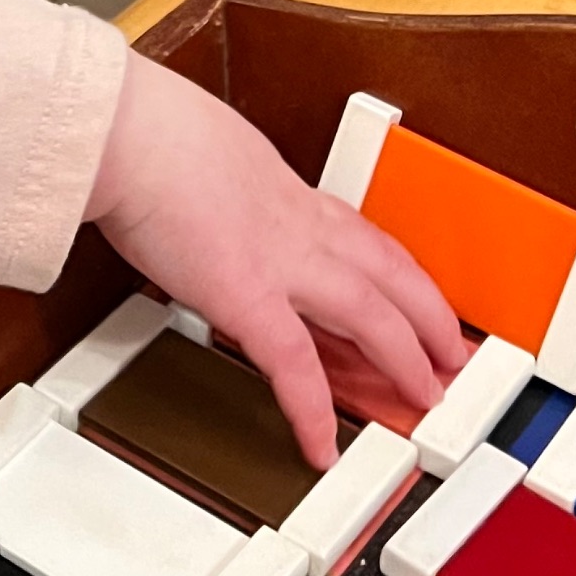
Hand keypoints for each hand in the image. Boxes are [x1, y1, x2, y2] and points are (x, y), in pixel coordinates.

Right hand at [86, 53, 463, 465]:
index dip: (395, 269)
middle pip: (388, 271)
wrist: (123, 130)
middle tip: (452, 353)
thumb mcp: (200, 148)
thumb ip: (215, 184)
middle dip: (428, 315)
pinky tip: (321, 446)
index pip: (356, 233)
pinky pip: (293, 365)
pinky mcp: (245, 295)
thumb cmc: (141, 128)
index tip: (412, 292)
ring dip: (405, 357)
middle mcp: (295, 221)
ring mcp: (279, 259)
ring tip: (426, 397)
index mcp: (282, 187)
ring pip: (371, 313)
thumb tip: (198, 202)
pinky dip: (312, 411)